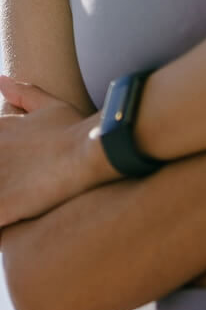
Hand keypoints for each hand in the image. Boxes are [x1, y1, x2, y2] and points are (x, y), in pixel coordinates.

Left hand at [0, 76, 118, 228]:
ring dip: (4, 191)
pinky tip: (15, 220)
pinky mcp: (3, 206)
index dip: (5, 158)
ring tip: (23, 198)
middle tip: (23, 179)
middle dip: (2, 174)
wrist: (93, 148)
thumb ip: (23, 93)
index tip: (18, 163)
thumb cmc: (75, 128)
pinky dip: (2, 229)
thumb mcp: (50, 105)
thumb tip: (1, 80)